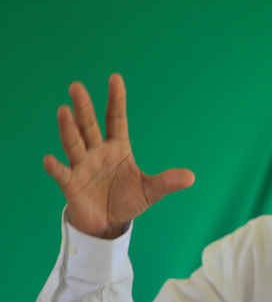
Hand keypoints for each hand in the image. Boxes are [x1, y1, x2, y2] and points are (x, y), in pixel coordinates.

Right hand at [43, 74, 194, 238]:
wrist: (108, 223)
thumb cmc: (127, 201)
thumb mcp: (150, 191)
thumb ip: (167, 182)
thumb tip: (191, 177)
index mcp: (118, 148)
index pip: (116, 119)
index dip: (116, 100)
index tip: (115, 78)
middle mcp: (97, 151)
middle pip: (89, 125)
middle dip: (84, 108)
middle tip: (77, 87)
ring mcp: (82, 166)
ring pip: (74, 144)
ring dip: (68, 129)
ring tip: (64, 111)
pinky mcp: (71, 184)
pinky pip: (62, 174)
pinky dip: (55, 168)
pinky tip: (49, 160)